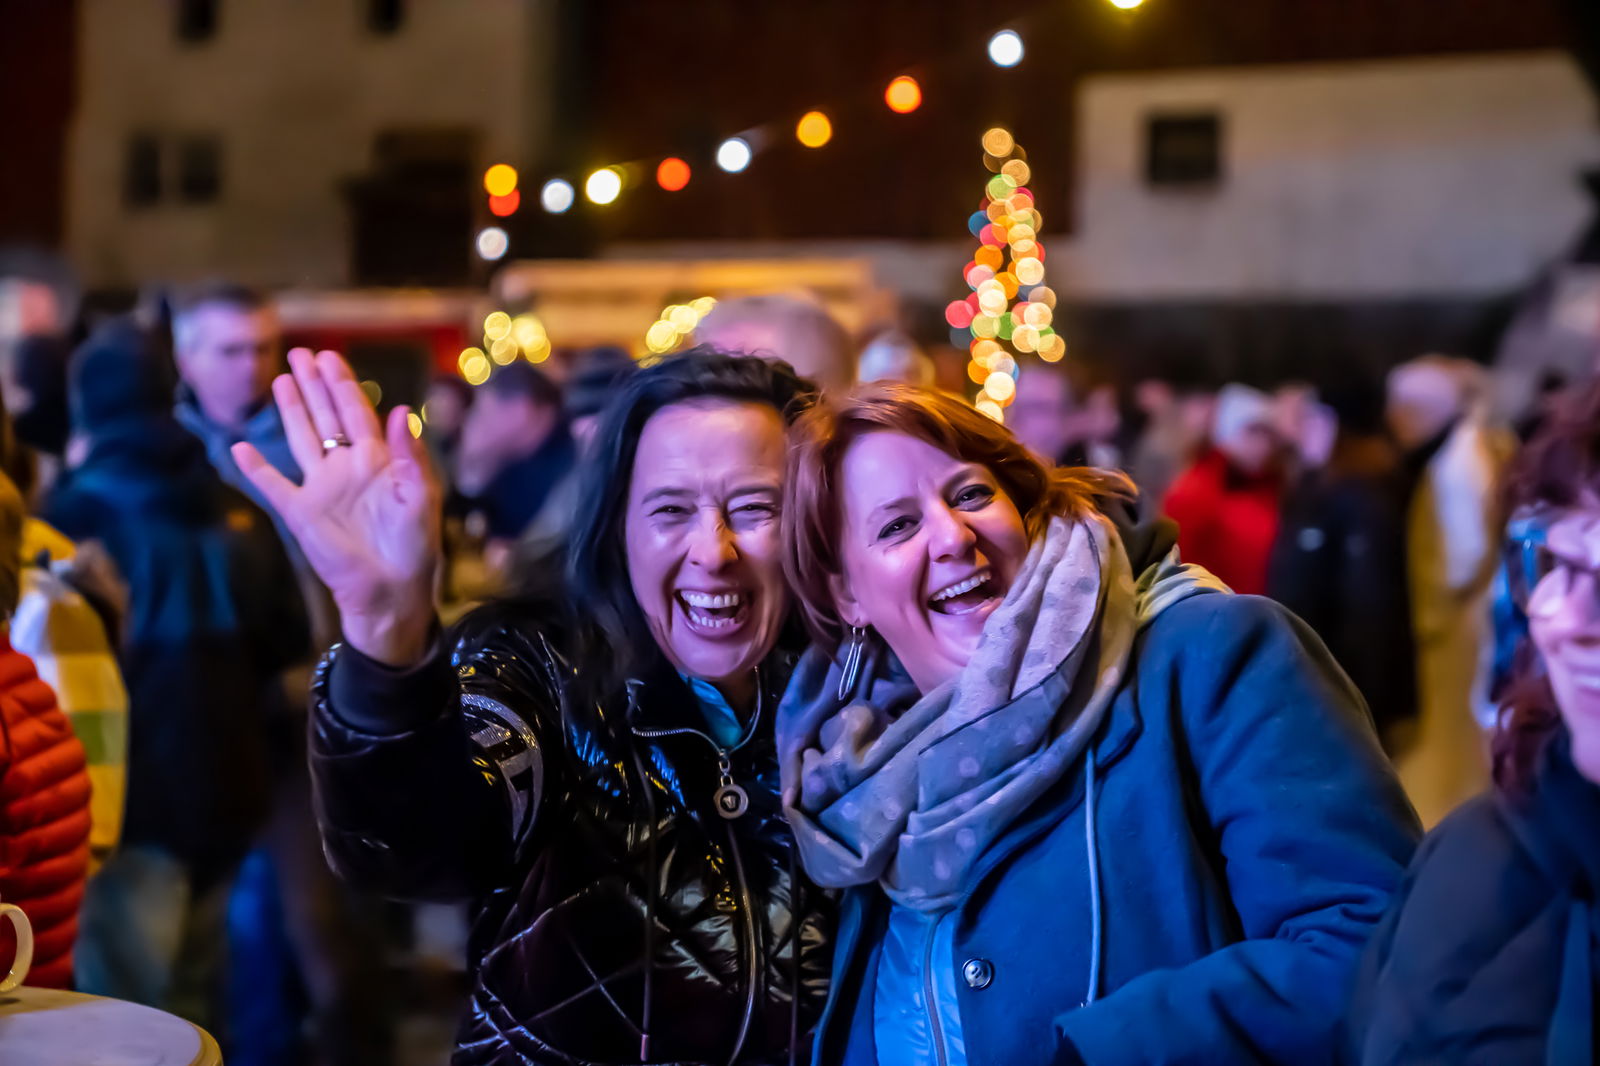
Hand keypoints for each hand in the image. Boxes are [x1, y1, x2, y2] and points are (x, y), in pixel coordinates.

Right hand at [232, 348, 441, 666]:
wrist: (392, 588)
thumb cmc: (414, 544)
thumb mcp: (421, 495)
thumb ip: (409, 454)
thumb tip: (400, 409)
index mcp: (377, 461)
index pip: (356, 413)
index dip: (343, 385)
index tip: (330, 357)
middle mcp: (346, 468)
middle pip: (325, 417)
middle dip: (315, 384)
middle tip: (302, 352)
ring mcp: (321, 488)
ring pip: (300, 438)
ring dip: (291, 409)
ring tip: (281, 379)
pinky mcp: (300, 513)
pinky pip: (272, 486)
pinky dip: (255, 468)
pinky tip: (240, 448)